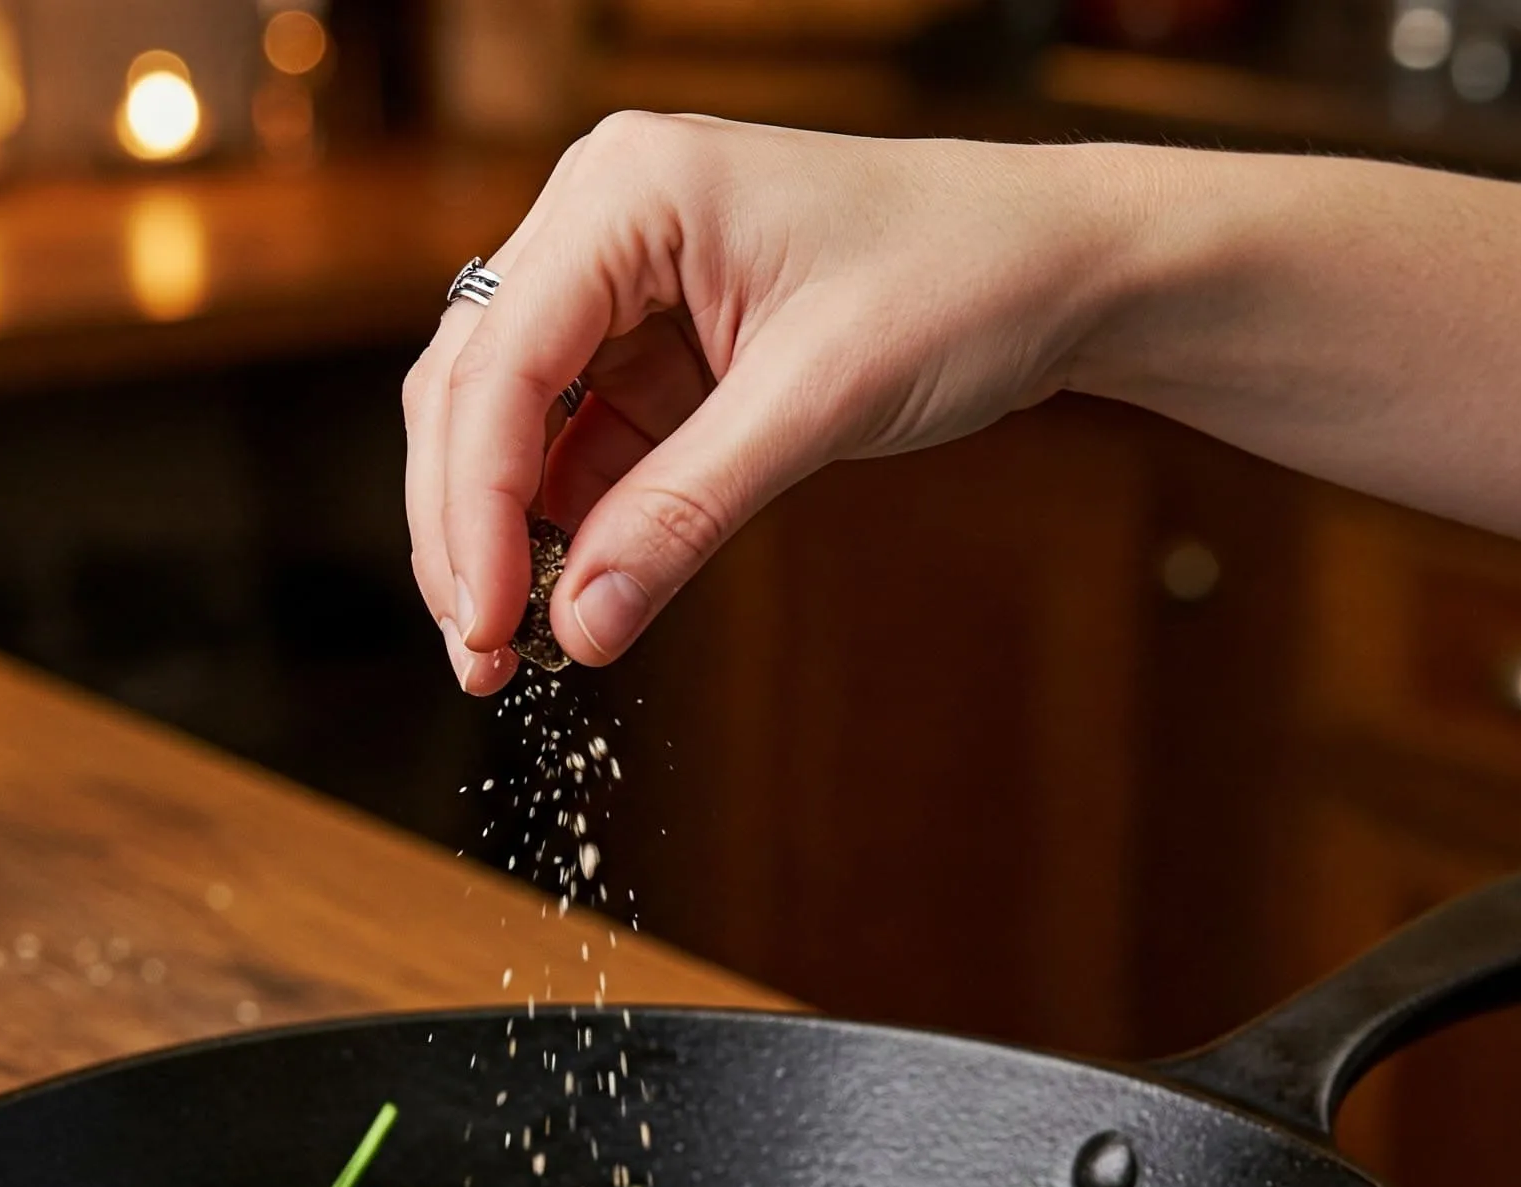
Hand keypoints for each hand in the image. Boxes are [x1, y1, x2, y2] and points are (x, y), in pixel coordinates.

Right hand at [404, 115, 1147, 690]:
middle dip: (463, 532)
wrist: (1058, 265)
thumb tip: (577, 629)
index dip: (474, 510)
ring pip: (504, 425)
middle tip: (480, 660)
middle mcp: (600, 222)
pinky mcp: (652, 349)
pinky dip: (560, 527)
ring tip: (508, 650)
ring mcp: (619, 286)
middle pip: (469, 391)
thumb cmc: (959, 282)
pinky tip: (564, 600)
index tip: (486, 627)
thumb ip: (683, 514)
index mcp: (626, 192)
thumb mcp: (816, 402)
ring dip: (497, 537)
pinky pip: (573, 446)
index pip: (499, 365)